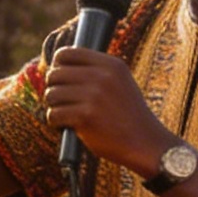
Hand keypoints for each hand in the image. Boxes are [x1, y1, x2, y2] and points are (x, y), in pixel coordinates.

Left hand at [42, 47, 169, 173]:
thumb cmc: (127, 114)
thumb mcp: (119, 82)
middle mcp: (102, 76)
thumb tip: (58, 64)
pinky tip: (67, 125)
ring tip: (66, 113)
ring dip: (54, 106)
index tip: (61, 79)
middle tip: (63, 101)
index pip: (66, 53)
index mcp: (111, 64)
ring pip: (51, 94)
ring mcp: (93, 96)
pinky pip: (54, 114)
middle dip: (54, 89)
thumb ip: (96, 71)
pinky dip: (56, 122)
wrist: (145, 143)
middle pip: (55, 74)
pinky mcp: (85, 116)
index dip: (57, 66)